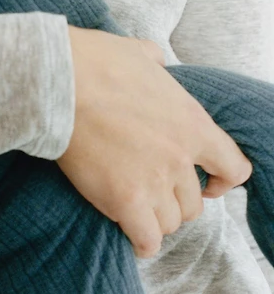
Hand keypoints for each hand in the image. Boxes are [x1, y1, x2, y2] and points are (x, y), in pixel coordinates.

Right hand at [58, 27, 251, 258]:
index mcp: (191, 123)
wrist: (60, 80)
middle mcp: (180, 158)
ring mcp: (154, 182)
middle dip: (174, 198)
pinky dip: (141, 241)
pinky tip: (129, 231)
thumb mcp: (139, 52)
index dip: (222, 180)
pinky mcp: (125, 201)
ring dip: (155, 217)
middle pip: (194, 203)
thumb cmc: (94, 62)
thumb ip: (157, 63)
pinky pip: (147, 240)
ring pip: (170, 222)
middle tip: (152, 188)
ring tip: (136, 207)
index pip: (233, 168)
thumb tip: (156, 63)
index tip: (208, 183)